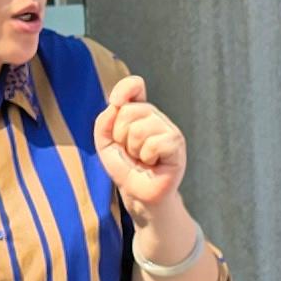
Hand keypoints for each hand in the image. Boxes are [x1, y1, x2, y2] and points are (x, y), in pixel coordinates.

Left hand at [95, 76, 187, 220]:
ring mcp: (168, 129)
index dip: (124, 88)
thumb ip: (104, 122)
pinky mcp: (177, 144)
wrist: (138, 194)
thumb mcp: (105, 144)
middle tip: (129, 151)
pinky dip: (147, 157)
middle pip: (128, 111)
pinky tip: (153, 163)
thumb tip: (115, 105)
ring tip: (141, 159)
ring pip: (139, 129)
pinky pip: (154, 143)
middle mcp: (155, 116)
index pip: (135, 86)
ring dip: (133, 150)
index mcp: (139, 112)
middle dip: (119, 136)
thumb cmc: (125, 167)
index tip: (114, 101)